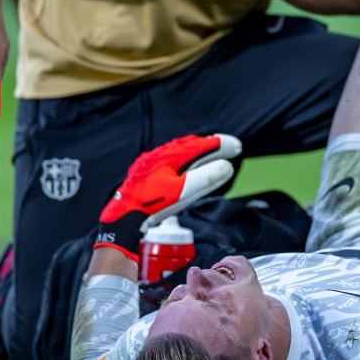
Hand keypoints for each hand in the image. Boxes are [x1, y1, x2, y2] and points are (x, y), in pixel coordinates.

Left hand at [95, 134, 241, 255]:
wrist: (123, 215)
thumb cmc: (151, 203)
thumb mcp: (181, 192)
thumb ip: (203, 178)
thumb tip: (226, 166)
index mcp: (170, 156)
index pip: (200, 146)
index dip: (220, 145)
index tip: (236, 146)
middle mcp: (161, 154)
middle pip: (191, 145)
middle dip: (211, 145)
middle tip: (228, 146)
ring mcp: (152, 162)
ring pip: (180, 151)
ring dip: (198, 151)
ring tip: (212, 152)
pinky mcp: (147, 171)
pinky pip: (171, 158)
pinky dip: (186, 159)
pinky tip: (187, 165)